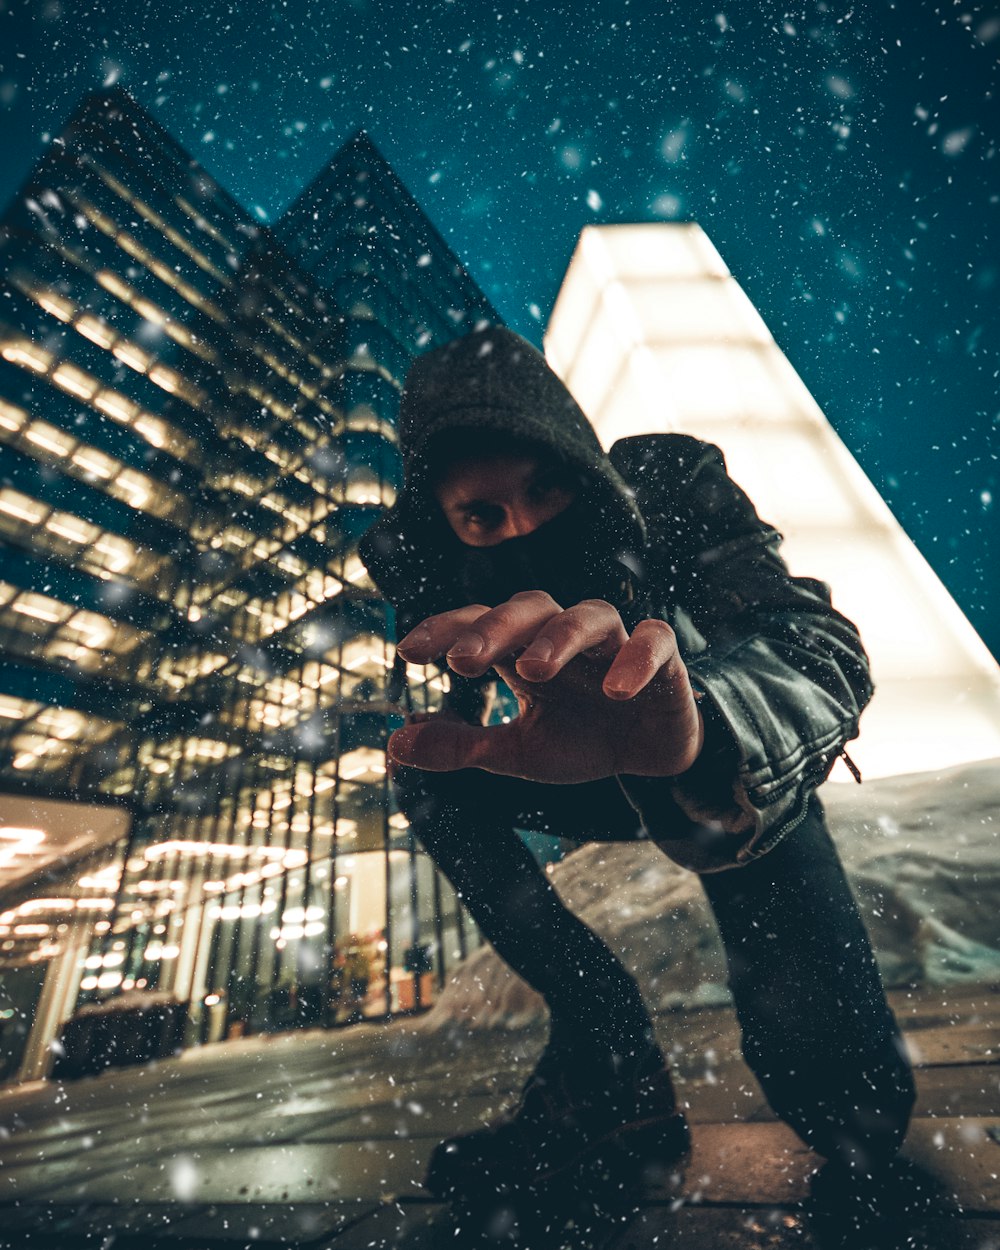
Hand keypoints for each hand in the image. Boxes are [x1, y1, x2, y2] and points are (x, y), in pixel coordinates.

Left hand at [389, 591, 704, 783]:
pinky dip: (635, 658)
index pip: (479, 625)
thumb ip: (463, 746)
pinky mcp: (662, 659)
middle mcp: (565, 637)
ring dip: (557, 638)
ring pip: (587, 616)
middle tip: (461, 661)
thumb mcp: (517, 751)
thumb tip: (394, 743)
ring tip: (532, 670)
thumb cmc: (582, 741)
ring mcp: (614, 644)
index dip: (445, 631)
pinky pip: (653, 640)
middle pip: (529, 608)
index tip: (409, 652)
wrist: (651, 759)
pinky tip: (616, 690)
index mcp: (524, 650)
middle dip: (492, 629)